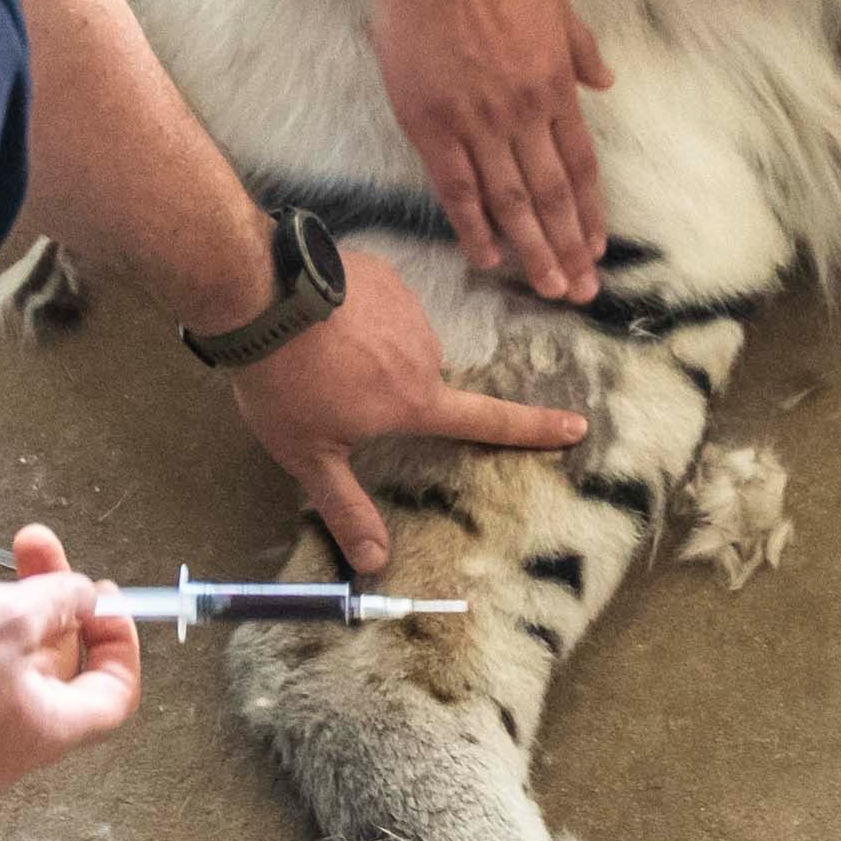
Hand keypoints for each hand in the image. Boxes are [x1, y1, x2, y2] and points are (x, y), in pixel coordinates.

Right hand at [0, 524, 138, 794]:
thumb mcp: (11, 616)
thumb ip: (60, 601)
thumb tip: (83, 598)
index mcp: (47, 729)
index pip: (113, 693)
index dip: (118, 642)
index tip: (105, 601)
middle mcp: (5, 747)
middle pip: (46, 662)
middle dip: (34, 596)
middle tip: (29, 548)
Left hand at [229, 253, 588, 574]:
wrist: (263, 296)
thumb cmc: (286, 384)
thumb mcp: (309, 456)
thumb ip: (348, 507)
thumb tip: (376, 564)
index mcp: (415, 401)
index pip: (488, 420)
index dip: (534, 427)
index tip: (576, 425)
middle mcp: (425, 354)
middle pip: (417, 381)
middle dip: (383, 387)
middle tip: (329, 387)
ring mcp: (410, 309)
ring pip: (397, 340)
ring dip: (370, 348)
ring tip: (317, 350)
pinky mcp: (387, 276)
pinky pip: (380, 303)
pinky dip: (357, 313)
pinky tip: (321, 315)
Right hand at [371, 0, 611, 300]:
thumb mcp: (558, 5)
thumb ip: (581, 49)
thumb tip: (604, 80)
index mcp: (555, 89)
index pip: (581, 166)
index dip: (591, 211)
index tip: (599, 247)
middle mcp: (523, 115)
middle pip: (553, 195)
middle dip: (570, 247)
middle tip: (582, 291)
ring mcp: (478, 124)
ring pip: (511, 202)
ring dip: (533, 250)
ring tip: (549, 288)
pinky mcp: (433, 126)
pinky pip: (457, 189)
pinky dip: (474, 227)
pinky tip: (488, 258)